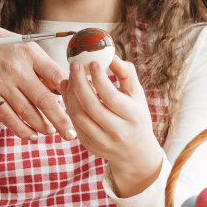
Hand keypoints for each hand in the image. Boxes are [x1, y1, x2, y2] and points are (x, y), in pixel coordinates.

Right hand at [0, 20, 74, 140]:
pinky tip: (32, 135)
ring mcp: (1, 83)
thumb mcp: (27, 49)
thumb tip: (67, 90)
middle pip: (44, 100)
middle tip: (71, 134)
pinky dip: (22, 129)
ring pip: (27, 112)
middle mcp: (17, 68)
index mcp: (31, 53)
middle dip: (60, 120)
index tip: (79, 106)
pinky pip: (9, 118)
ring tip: (52, 131)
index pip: (56, 75)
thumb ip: (44, 68)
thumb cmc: (6, 48)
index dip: (69, 93)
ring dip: (42, 126)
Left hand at [63, 56, 162, 197]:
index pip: (111, 96)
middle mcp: (118, 131)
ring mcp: (102, 141)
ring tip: (69, 77)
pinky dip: (68, 105)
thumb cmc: (136, 116)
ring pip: (78, 115)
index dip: (99, 78)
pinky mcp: (89, 145)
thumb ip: (126, 73)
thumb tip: (110, 54)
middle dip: (79, 82)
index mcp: (133, 116)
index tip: (92, 62)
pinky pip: (74, 123)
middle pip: (91, 106)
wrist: (135, 152)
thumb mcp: (137, 95)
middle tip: (75, 65)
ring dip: (70, 94)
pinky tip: (68, 90)